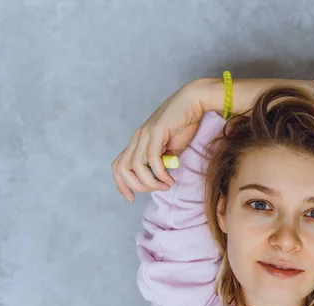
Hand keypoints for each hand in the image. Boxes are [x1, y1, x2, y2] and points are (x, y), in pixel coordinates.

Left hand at [111, 81, 205, 201]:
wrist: (195, 100)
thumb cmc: (185, 123)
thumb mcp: (173, 149)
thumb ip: (164, 162)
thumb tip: (161, 178)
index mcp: (138, 141)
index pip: (118, 166)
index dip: (121, 184)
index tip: (131, 198)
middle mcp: (137, 137)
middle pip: (122, 169)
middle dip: (136, 186)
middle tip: (157, 189)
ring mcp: (145, 133)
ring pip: (135, 166)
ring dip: (149, 182)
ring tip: (165, 185)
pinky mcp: (156, 131)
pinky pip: (151, 158)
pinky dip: (159, 173)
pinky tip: (169, 178)